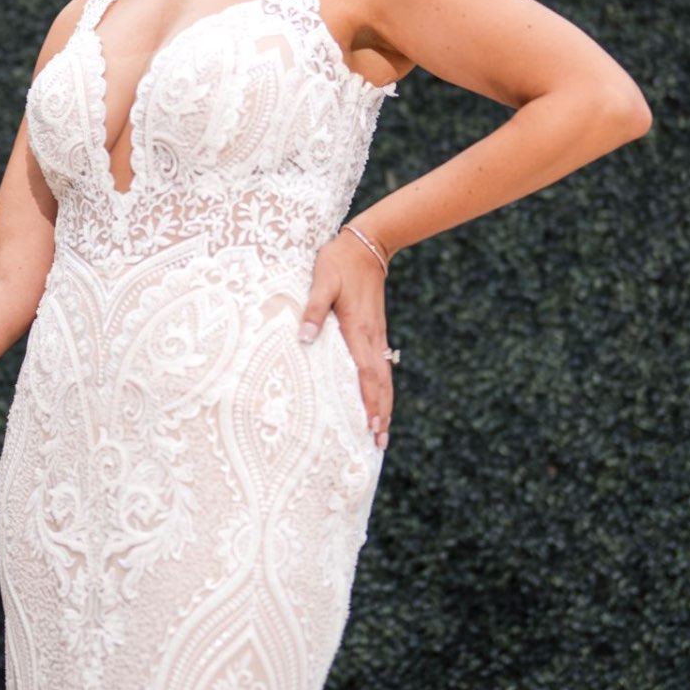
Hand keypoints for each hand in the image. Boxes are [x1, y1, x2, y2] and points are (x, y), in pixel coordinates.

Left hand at [299, 229, 393, 450]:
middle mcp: (372, 337)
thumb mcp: (322, 280)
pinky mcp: (375, 331)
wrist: (367, 246)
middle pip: (381, 383)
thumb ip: (314, 309)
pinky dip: (382, 388)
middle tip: (380, 443)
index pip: (367, 374)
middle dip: (382, 414)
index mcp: (358, 329)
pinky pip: (381, 367)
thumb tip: (305, 339)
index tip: (373, 426)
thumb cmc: (339, 262)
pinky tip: (379, 399)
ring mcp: (377, 335)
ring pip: (384, 377)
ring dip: (385, 405)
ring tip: (383, 432)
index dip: (371, 402)